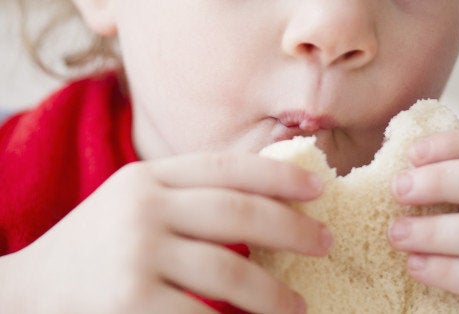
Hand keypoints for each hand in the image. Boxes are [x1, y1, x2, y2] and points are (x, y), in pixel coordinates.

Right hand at [3, 153, 329, 313]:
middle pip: (238, 212)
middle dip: (292, 228)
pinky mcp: (131, 302)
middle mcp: (143, 208)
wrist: (25, 295)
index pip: (226, 167)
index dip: (278, 175)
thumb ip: (186, 197)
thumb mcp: (133, 205)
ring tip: (297, 306)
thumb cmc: (93, 249)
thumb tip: (264, 203)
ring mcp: (136, 255)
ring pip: (229, 271)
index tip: (318, 187)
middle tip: (325, 242)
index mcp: (146, 178)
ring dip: (272, 294)